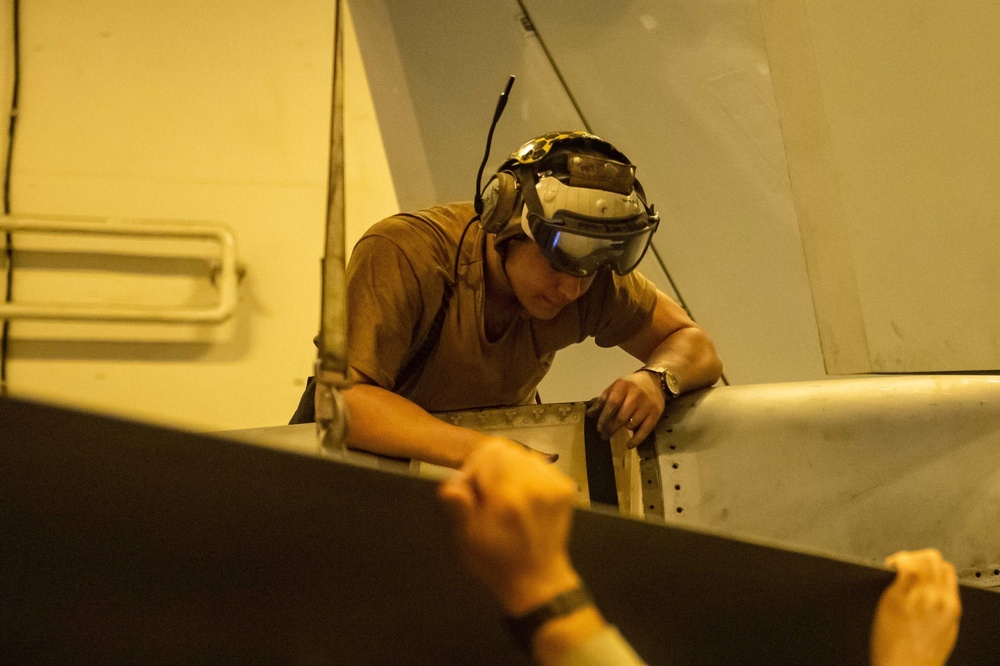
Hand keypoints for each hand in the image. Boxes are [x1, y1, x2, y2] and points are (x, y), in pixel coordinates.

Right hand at [437, 439, 581, 614]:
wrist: (538, 581)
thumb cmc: (496, 561)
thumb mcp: (468, 539)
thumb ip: (458, 508)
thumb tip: (451, 486)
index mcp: (509, 497)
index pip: (489, 452)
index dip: (474, 467)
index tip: (472, 490)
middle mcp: (535, 485)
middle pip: (505, 450)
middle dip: (491, 466)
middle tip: (487, 495)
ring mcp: (555, 484)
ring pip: (523, 455)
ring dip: (510, 469)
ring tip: (506, 496)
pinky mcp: (566, 488)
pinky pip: (540, 465)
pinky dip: (528, 475)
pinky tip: (524, 498)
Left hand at [586, 370, 664, 447]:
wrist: (654, 381)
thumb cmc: (630, 386)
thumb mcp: (615, 388)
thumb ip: (602, 400)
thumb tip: (589, 414)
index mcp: (623, 386)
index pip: (611, 405)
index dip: (604, 418)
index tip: (598, 428)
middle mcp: (636, 395)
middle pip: (620, 417)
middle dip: (610, 428)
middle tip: (603, 436)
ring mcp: (647, 405)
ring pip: (631, 424)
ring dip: (623, 429)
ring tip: (618, 430)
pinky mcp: (656, 414)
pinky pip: (645, 430)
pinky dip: (636, 440)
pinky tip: (629, 445)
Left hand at [870, 549, 960, 665]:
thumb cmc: (919, 656)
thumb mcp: (943, 631)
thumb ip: (941, 608)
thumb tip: (936, 593)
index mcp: (950, 607)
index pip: (947, 570)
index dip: (932, 565)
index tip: (920, 567)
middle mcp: (937, 599)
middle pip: (933, 560)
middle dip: (918, 557)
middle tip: (904, 564)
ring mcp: (918, 596)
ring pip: (919, 559)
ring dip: (905, 557)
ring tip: (894, 565)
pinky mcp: (898, 597)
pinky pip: (901, 568)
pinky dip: (894, 562)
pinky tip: (887, 566)